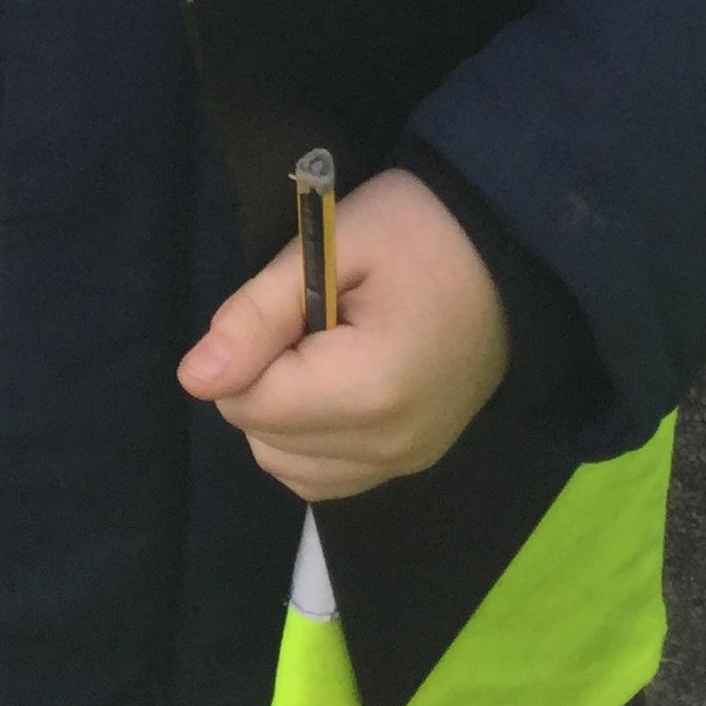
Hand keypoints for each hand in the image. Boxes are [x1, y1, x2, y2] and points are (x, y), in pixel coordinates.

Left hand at [175, 168, 509, 500]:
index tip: (290, 300)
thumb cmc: (420, 228)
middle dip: (261, 379)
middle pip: (263, 440)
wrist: (511, 248)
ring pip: (288, 467)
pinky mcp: (413, 464)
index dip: (247, 347)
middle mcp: (389, 448)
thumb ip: (258, 313)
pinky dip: (310, 439)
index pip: (248, 402)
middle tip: (310, 316)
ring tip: (323, 347)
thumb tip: (195, 378)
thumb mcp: (333, 245)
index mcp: (370, 391)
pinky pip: (327, 477)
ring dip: (281, 414)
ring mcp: (406, 464)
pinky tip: (333, 383)